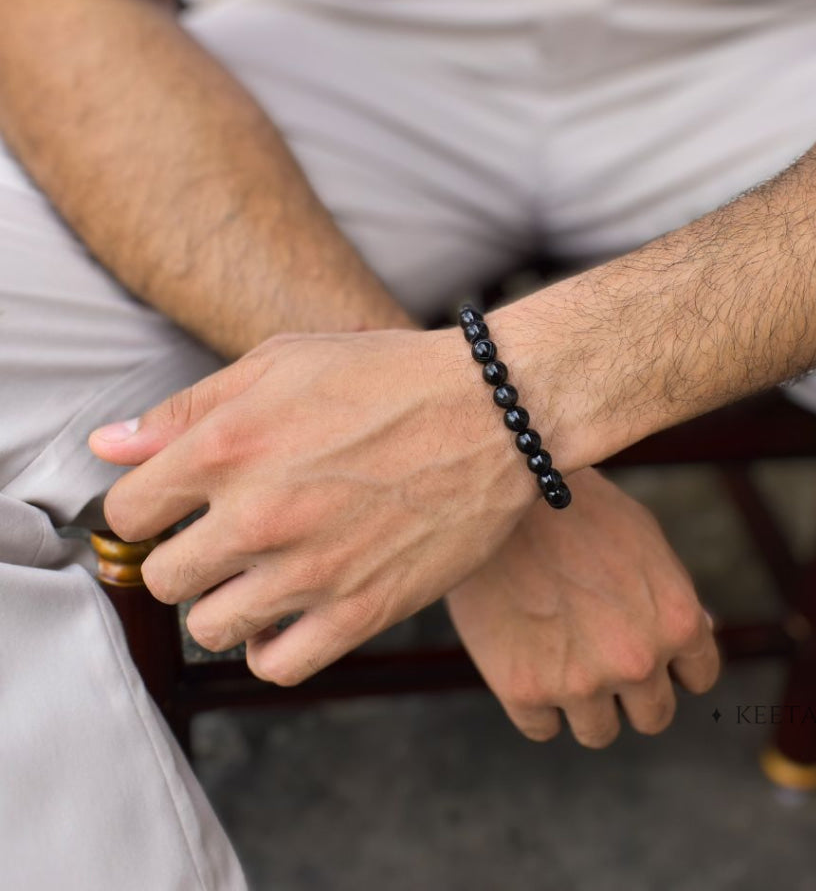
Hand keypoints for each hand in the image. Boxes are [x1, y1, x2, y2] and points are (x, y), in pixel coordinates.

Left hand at [89, 330, 538, 684]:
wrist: (493, 413)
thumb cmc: (391, 377)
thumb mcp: (283, 362)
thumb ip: (187, 408)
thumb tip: (108, 445)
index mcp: (229, 446)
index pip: (128, 512)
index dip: (146, 509)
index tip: (175, 507)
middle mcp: (259, 515)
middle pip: (163, 578)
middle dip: (183, 557)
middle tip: (222, 538)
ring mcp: (311, 570)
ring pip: (210, 628)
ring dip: (223, 603)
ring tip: (260, 573)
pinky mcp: (362, 610)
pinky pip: (277, 665)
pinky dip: (270, 646)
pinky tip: (288, 612)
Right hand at [445, 469, 718, 748]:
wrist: (502, 490)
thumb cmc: (577, 507)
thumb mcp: (645, 539)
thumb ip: (674, 596)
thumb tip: (700, 632)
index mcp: (677, 622)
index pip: (698, 678)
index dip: (673, 665)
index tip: (645, 649)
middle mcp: (637, 660)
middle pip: (653, 717)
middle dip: (631, 692)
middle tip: (597, 654)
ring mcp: (580, 681)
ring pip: (599, 732)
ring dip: (584, 703)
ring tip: (557, 653)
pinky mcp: (523, 690)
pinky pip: (542, 728)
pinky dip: (535, 703)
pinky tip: (524, 657)